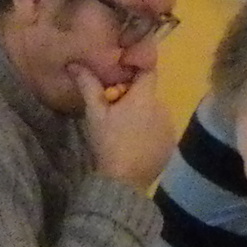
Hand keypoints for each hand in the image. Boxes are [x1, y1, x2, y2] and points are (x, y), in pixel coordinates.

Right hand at [75, 63, 177, 189]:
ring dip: (143, 116)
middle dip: (134, 98)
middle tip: (114, 110)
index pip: (148, 69)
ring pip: (154, 112)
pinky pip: (160, 130)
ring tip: (124, 130)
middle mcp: (163, 107)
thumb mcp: (95, 114)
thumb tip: (75, 63)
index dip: (135, 69)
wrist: (124, 182)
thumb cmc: (108, 143)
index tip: (121, 75)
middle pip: (149, 93)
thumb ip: (88, 86)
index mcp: (145, 96)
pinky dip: (150, 132)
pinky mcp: (171, 144)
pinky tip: (135, 144)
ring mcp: (169, 127)